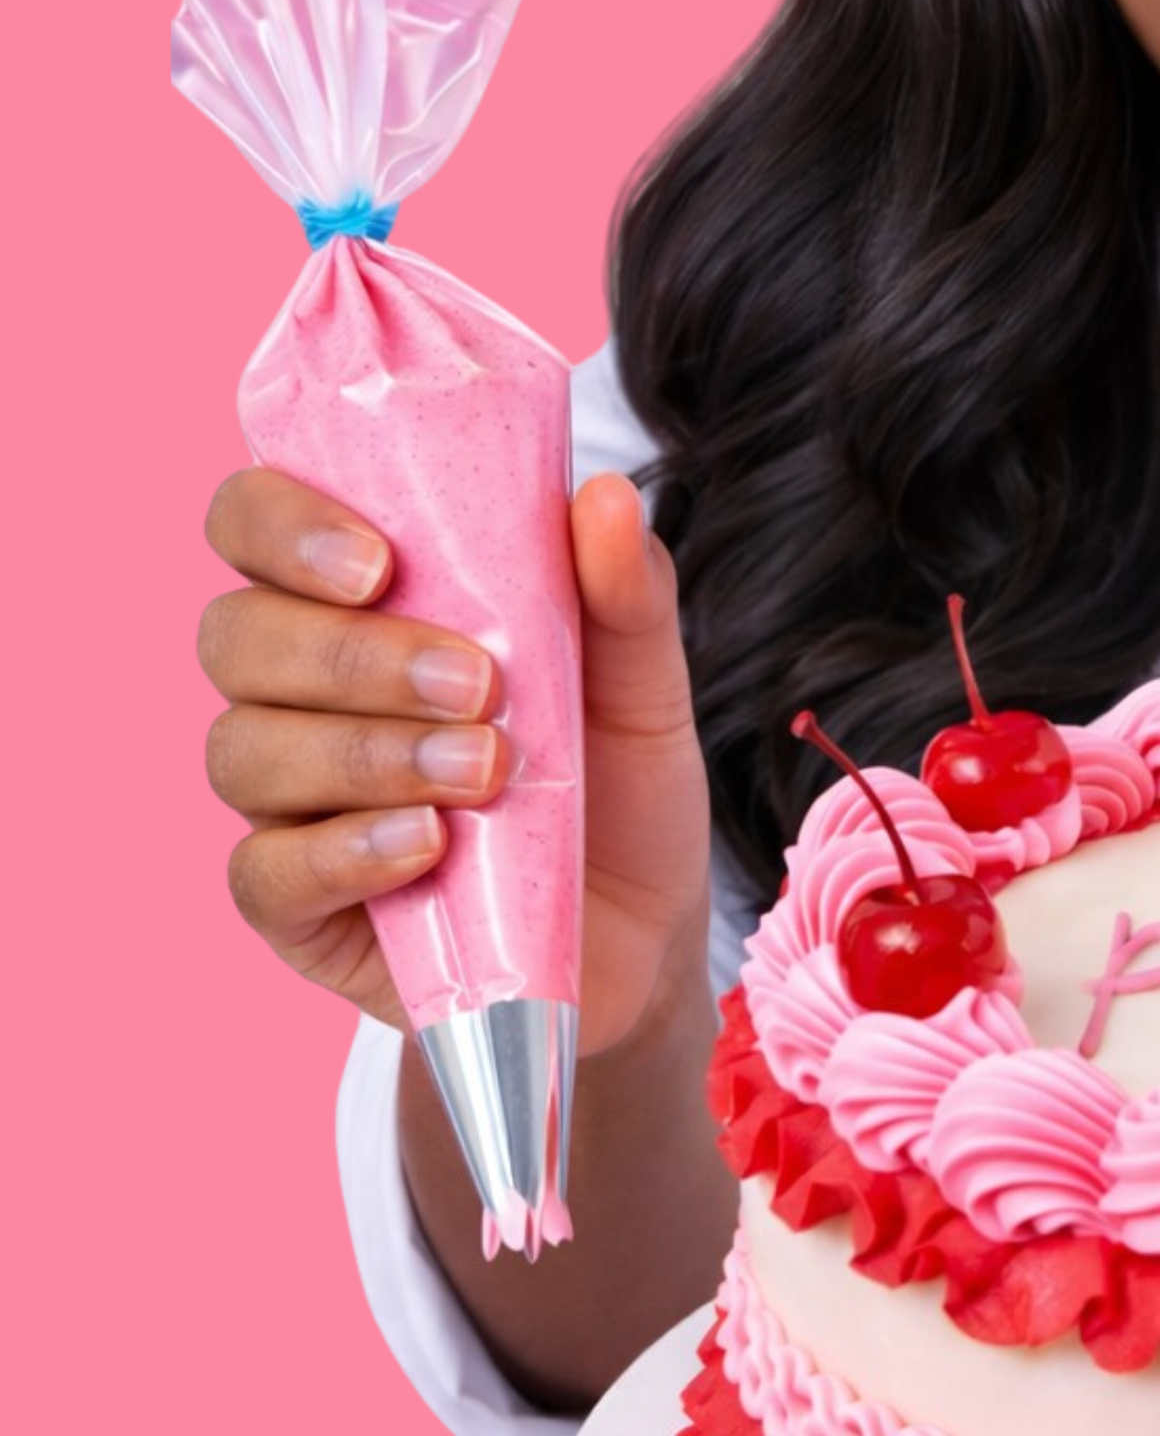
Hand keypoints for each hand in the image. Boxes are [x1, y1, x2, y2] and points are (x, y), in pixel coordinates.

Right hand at [199, 466, 714, 1056]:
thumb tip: (605, 498)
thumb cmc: (616, 789)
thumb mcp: (643, 687)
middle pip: (237, 638)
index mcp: (353, 604)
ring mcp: (287, 803)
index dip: (282, 525)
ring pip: (245, 750)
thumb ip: (626, 595)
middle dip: (350, 654)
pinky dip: (344, 850)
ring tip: (485, 772)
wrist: (645, 937)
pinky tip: (427, 844)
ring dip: (367, 751)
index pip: (252, 524)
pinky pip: (265, 873)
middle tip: (478, 682)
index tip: (379, 561)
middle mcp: (299, 693)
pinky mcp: (297, 908)